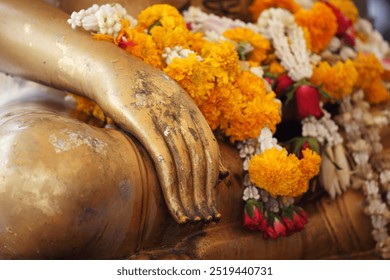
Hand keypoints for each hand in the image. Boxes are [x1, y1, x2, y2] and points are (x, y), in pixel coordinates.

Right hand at [97, 57, 220, 222]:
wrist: (112, 69)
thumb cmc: (138, 93)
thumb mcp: (166, 105)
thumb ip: (183, 127)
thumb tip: (187, 144)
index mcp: (192, 111)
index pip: (210, 151)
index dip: (213, 178)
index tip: (211, 199)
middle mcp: (184, 116)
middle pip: (201, 161)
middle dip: (205, 193)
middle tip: (205, 217)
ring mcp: (165, 120)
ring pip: (186, 165)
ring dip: (190, 196)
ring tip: (192, 217)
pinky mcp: (145, 125)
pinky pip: (164, 162)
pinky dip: (173, 187)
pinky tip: (175, 206)